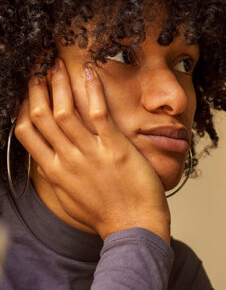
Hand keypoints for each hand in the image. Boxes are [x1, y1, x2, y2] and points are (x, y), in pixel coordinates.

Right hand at [15, 58, 170, 242]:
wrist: (134, 226)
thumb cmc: (106, 214)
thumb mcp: (71, 198)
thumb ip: (56, 179)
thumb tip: (46, 164)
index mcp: (54, 171)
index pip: (27, 132)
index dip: (24, 107)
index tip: (28, 92)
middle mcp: (67, 159)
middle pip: (42, 116)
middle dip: (37, 89)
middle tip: (39, 71)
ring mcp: (89, 152)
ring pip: (64, 110)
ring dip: (59, 84)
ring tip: (58, 65)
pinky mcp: (114, 147)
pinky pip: (97, 113)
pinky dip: (91, 90)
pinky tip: (88, 72)